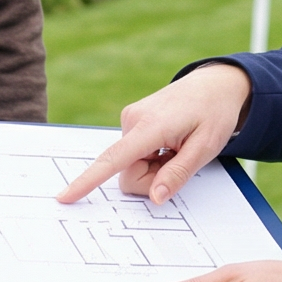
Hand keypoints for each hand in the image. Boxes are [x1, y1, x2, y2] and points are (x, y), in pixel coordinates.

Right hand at [53, 63, 252, 207]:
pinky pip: (133, 155)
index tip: (66, 196)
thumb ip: (178, 174)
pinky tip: (170, 141)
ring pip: (130, 166)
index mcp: (150, 125)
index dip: (88, 181)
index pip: (114, 159)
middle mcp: (132, 120)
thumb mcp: (206, 147)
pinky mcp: (131, 122)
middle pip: (127, 173)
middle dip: (152, 178)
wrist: (216, 83)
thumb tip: (155, 198)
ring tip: (177, 146)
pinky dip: (152, 156)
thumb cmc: (214, 113)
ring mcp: (129, 119)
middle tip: (180, 159)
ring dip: (154, 166)